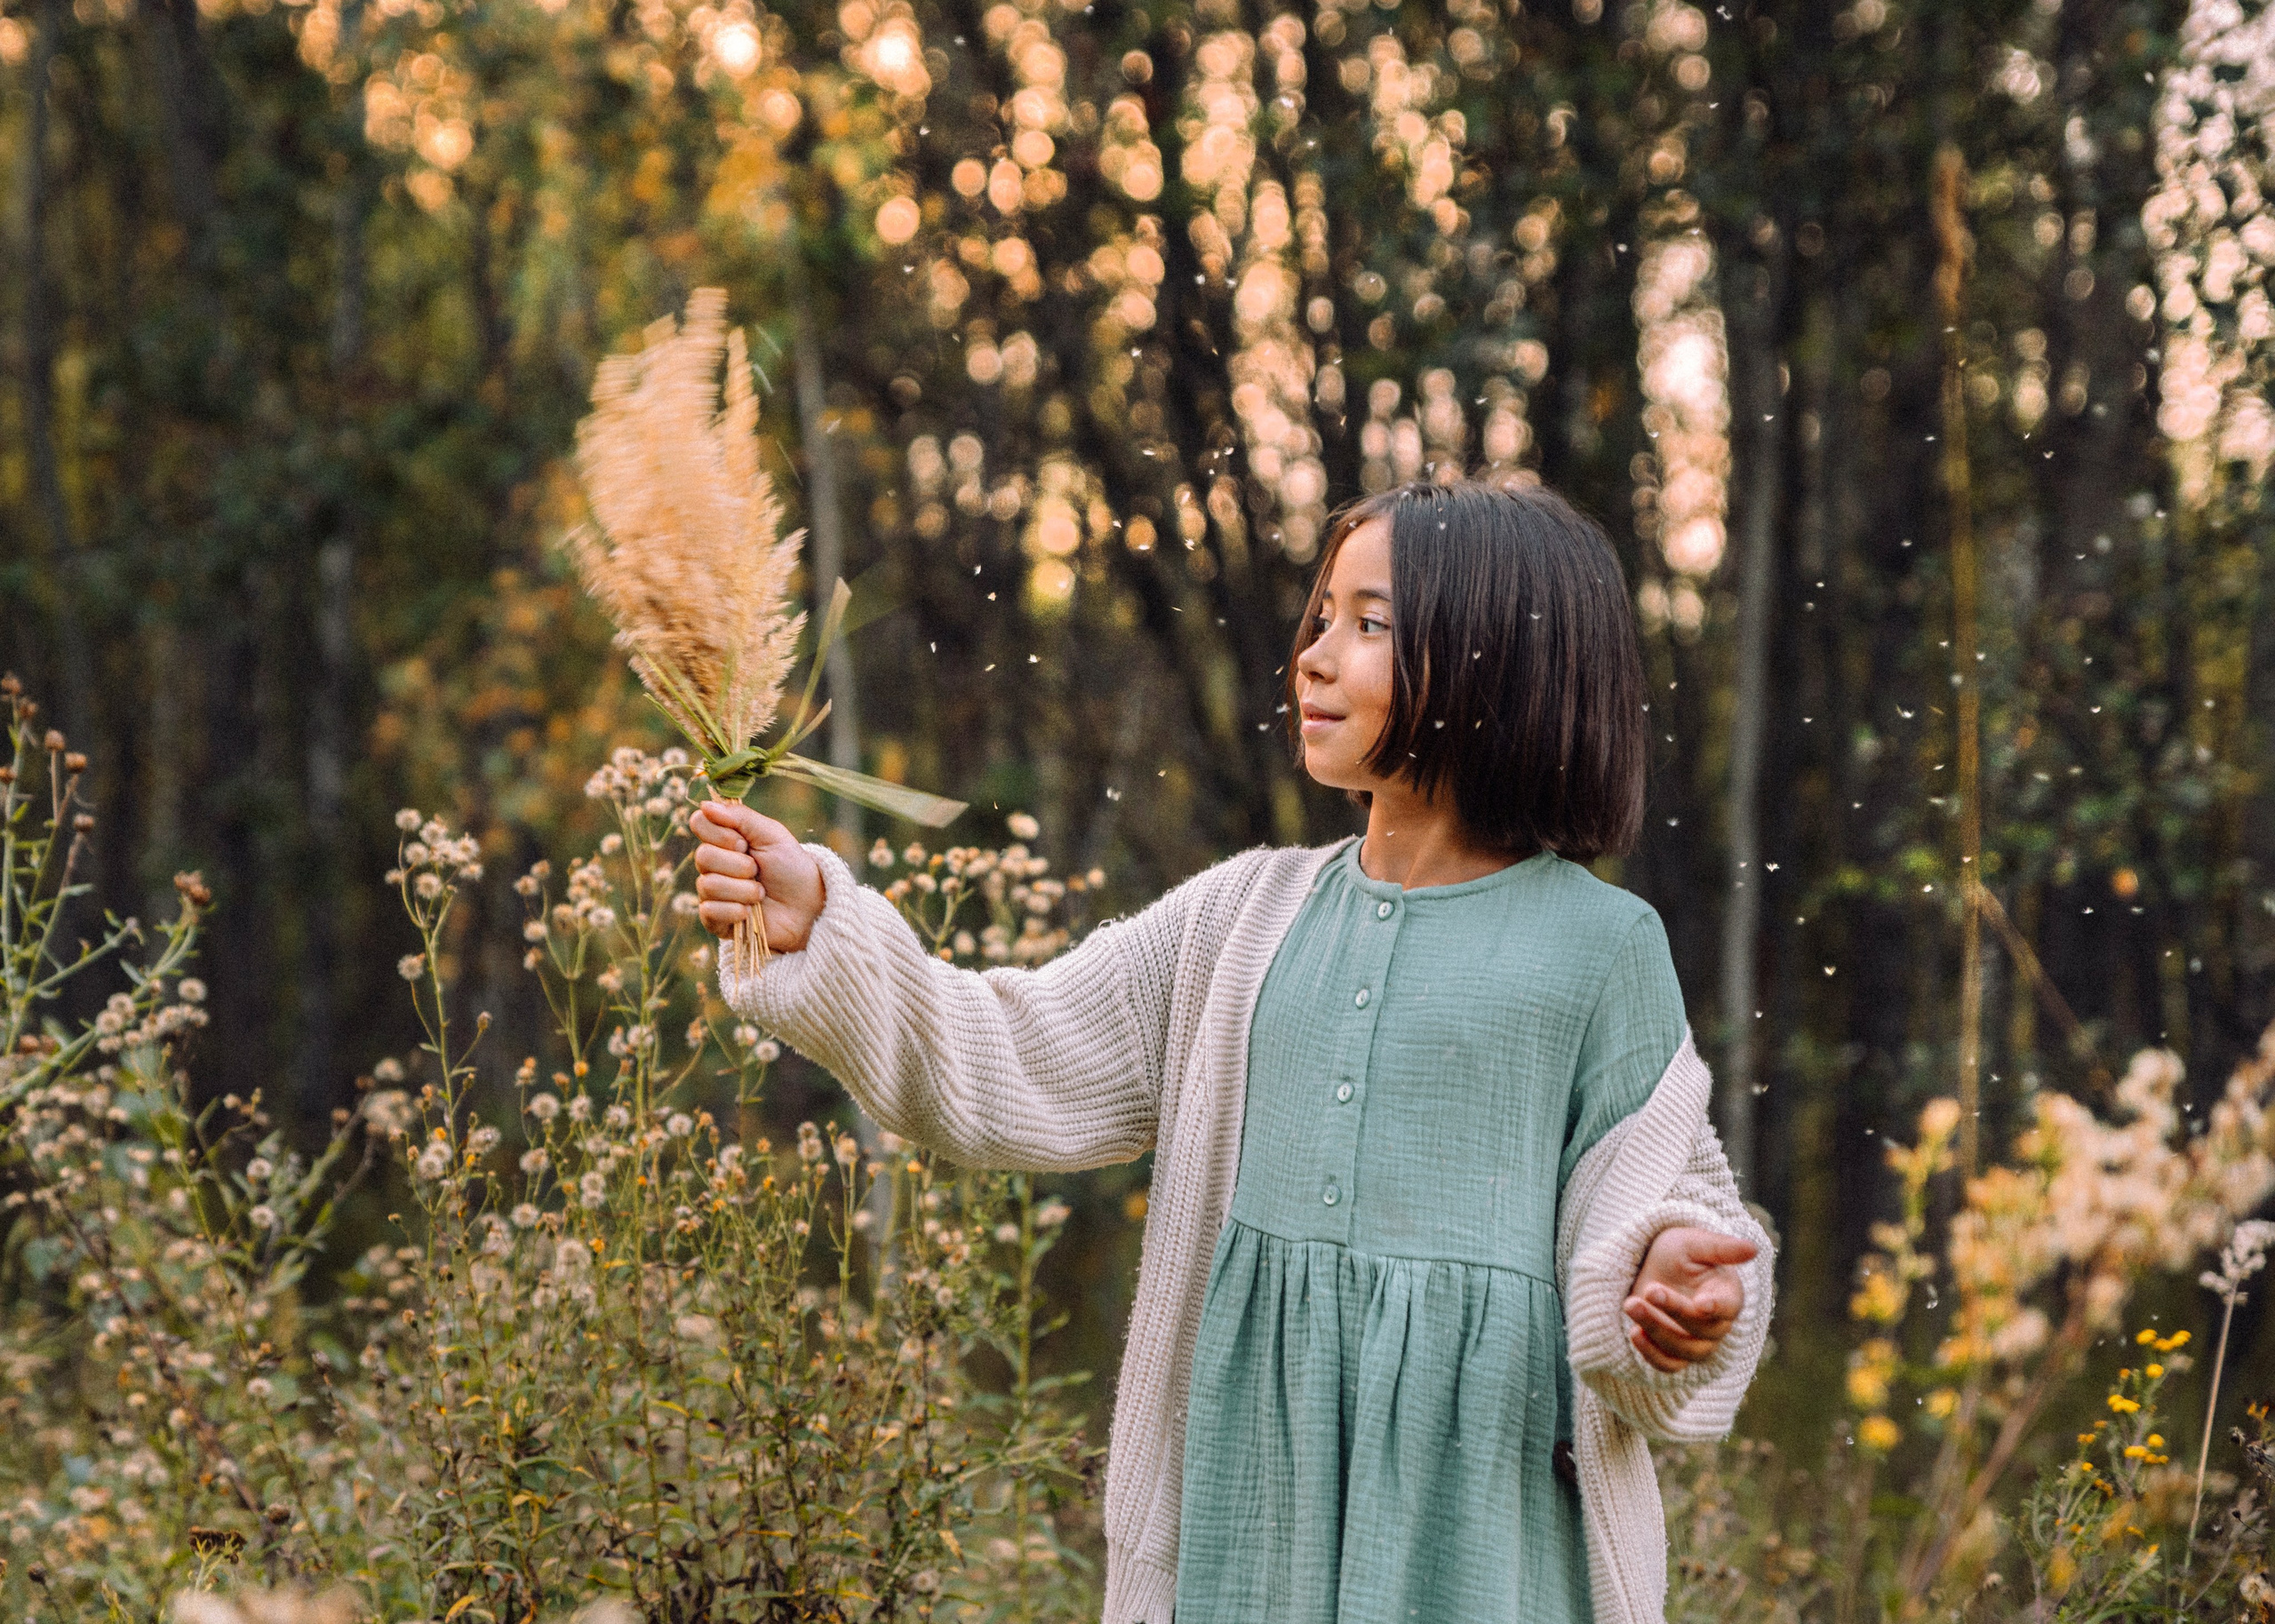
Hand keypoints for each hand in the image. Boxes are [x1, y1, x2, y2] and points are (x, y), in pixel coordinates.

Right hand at [690, 800, 827, 955]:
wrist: (808, 907)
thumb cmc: (791, 868)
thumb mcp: (772, 835)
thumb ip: (741, 817)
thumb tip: (705, 804)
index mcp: (725, 840)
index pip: (699, 824)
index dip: (720, 834)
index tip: (744, 843)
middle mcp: (714, 865)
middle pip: (702, 856)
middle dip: (738, 865)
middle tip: (758, 870)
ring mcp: (712, 893)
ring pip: (708, 885)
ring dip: (743, 890)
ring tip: (760, 893)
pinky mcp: (715, 920)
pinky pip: (709, 911)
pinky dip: (735, 911)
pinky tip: (751, 912)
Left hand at [1623, 1226, 1755, 1372]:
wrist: (1650, 1266)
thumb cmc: (1679, 1253)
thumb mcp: (1694, 1243)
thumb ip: (1721, 1247)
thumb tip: (1753, 1248)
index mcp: (1727, 1294)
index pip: (1729, 1307)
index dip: (1717, 1307)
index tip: (1701, 1302)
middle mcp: (1716, 1323)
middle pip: (1704, 1330)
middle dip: (1675, 1310)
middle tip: (1650, 1289)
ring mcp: (1696, 1342)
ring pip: (1684, 1349)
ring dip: (1657, 1330)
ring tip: (1631, 1304)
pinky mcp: (1673, 1352)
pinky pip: (1668, 1365)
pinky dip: (1651, 1354)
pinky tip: (1634, 1332)